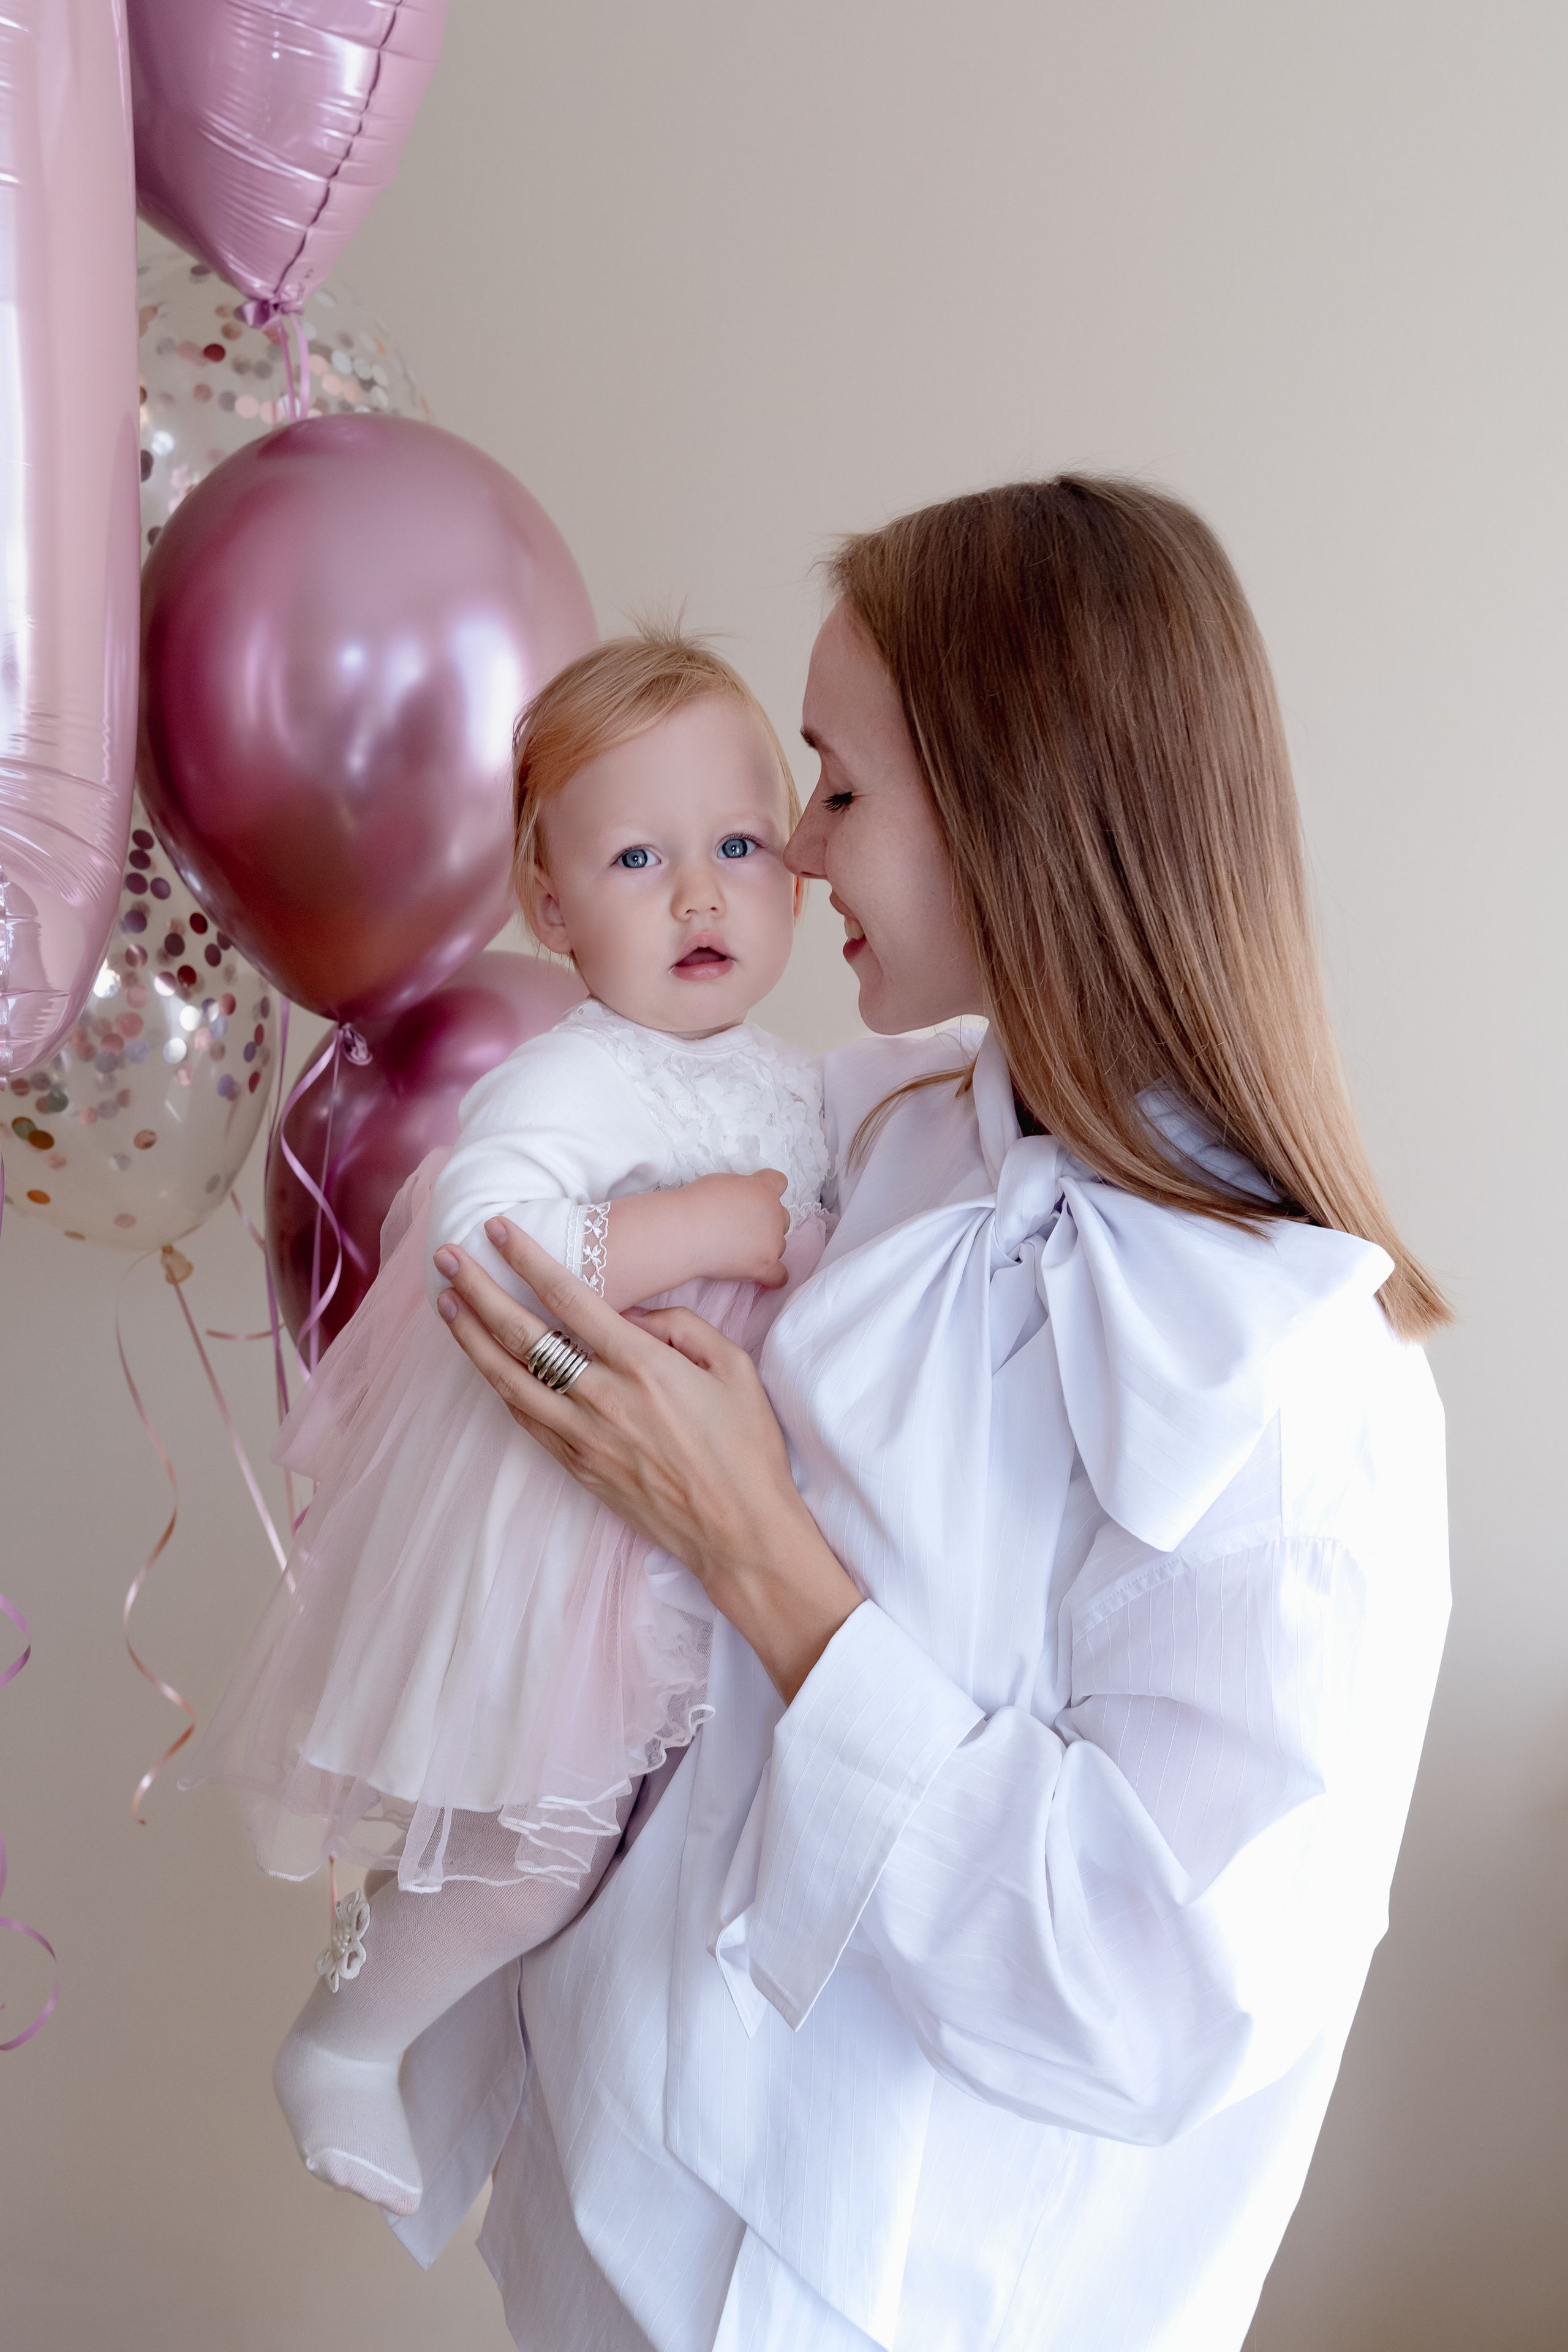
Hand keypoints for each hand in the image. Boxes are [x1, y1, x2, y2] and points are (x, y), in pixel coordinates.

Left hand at [431, 1219, 861, 1702]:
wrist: (739, 1532)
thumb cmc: (746, 1448)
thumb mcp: (734, 1367)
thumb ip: (683, 1326)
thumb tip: (636, 1313)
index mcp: (642, 1364)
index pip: (569, 1297)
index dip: (527, 1259)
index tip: (498, 1229)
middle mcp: (602, 1397)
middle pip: (522, 1335)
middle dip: (479, 1290)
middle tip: (447, 1257)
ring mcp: (583, 1436)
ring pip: (509, 1379)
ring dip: (472, 1339)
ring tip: (447, 1306)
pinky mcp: (578, 1467)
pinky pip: (526, 1420)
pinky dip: (500, 1388)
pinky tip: (484, 1366)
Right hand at [601, 1169, 788, 1307]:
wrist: (686, 1231)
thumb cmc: (695, 1204)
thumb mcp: (723, 1183)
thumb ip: (742, 1192)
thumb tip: (742, 1204)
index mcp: (763, 1189)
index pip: (779, 1182)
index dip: (768, 1191)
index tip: (754, 1200)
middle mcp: (774, 1213)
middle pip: (782, 1218)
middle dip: (766, 1223)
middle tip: (741, 1229)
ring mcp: (772, 1241)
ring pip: (780, 1245)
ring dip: (766, 1247)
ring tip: (740, 1251)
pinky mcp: (765, 1265)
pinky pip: (780, 1275)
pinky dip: (773, 1276)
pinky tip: (761, 1276)